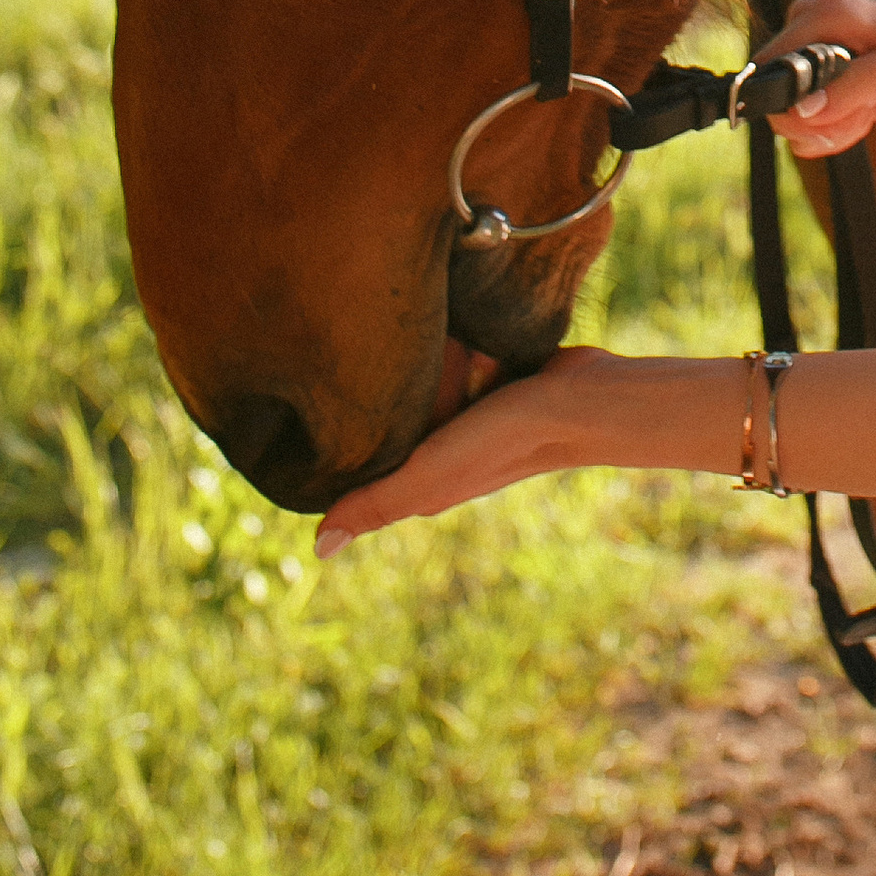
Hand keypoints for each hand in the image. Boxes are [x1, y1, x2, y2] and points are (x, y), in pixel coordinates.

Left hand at [315, 347, 623, 554]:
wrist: (583, 397)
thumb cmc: (506, 438)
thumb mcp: (430, 472)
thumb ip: (376, 504)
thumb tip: (318, 551)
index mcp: (421, 482)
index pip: (360, 471)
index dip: (326, 452)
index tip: (291, 423)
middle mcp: (439, 449)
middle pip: (384, 425)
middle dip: (361, 399)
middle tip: (331, 360)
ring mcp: (466, 414)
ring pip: (415, 390)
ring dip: (403, 367)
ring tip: (376, 332)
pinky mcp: (489, 378)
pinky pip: (451, 361)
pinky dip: (440, 348)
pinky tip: (424, 324)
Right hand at [758, 0, 875, 154]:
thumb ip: (852, 86)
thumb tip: (801, 109)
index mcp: (827, 13)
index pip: (769, 63)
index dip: (789, 100)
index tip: (832, 113)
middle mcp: (815, 30)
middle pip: (774, 95)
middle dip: (814, 120)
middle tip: (860, 114)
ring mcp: (821, 58)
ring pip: (791, 115)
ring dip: (828, 129)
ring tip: (869, 112)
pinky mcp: (831, 83)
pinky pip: (809, 123)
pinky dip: (835, 132)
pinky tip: (867, 116)